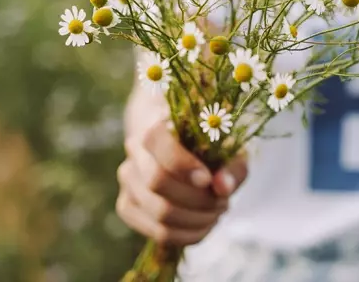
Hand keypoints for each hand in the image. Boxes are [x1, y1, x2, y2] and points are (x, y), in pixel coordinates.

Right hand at [115, 120, 247, 245]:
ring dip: (196, 220)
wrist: (178, 142)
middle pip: (156, 182)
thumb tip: (223, 188)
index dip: (183, 166)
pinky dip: (186, 235)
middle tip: (223, 202)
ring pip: (158, 212)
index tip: (208, 180)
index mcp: (156, 124)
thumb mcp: (228, 146)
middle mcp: (135, 149)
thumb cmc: (207, 142)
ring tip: (217, 212)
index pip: (158, 144)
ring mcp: (128, 179)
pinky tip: (203, 226)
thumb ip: (231, 165)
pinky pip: (156, 232)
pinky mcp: (127, 205)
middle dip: (197, 199)